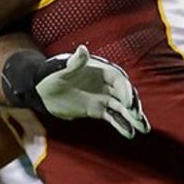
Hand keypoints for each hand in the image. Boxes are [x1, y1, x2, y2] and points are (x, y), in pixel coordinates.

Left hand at [5, 46, 150, 138]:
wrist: (41, 91)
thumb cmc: (51, 75)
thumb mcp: (61, 69)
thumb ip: (74, 62)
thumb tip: (82, 49)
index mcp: (101, 70)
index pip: (118, 80)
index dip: (124, 91)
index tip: (127, 103)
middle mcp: (105, 84)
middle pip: (124, 94)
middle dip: (133, 106)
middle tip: (138, 118)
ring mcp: (103, 97)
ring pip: (122, 108)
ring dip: (132, 118)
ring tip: (143, 129)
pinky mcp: (97, 109)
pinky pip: (113, 117)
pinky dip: (121, 125)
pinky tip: (129, 134)